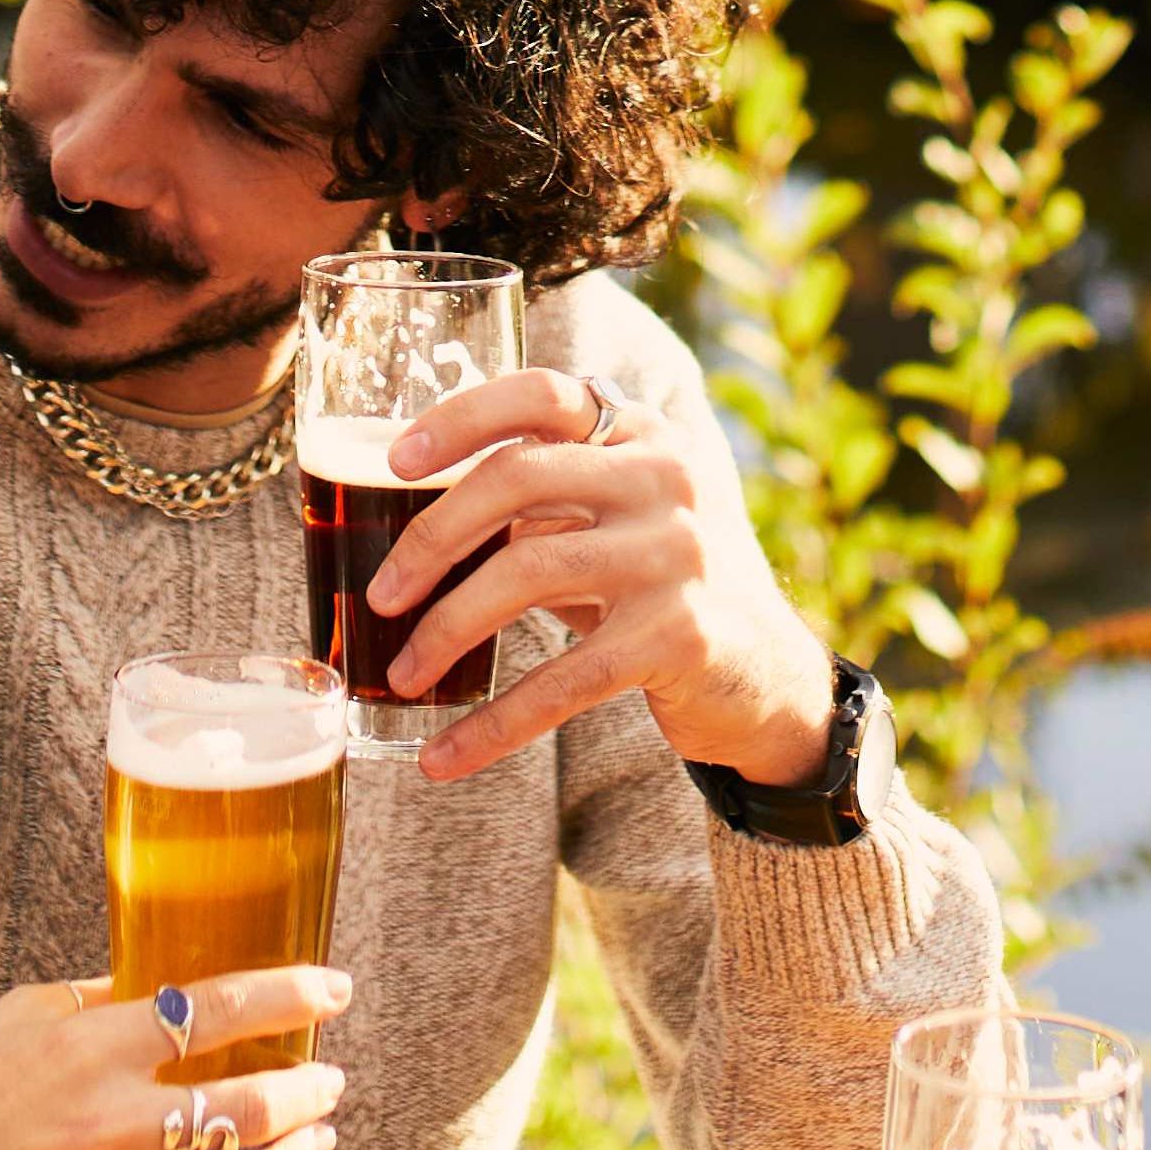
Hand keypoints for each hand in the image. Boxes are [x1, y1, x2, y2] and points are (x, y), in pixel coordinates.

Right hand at [0, 971, 348, 1149]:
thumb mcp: (24, 1014)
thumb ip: (106, 998)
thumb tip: (182, 984)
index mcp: (92, 1048)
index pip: (221, 1009)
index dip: (294, 995)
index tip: (334, 990)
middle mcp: (114, 1122)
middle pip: (254, 1104)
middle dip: (314, 1088)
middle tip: (330, 1079)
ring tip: (315, 1140)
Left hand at [371, 364, 835, 790]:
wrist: (768, 676)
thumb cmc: (662, 587)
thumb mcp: (617, 518)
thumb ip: (545, 495)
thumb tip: (415, 521)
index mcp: (642, 432)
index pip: (542, 392)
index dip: (460, 418)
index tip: (394, 460)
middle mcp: (667, 476)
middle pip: (517, 478)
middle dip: (431, 540)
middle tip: (382, 595)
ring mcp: (678, 552)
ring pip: (526, 570)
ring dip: (445, 630)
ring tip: (402, 675)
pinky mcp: (680, 633)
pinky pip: (562, 678)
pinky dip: (492, 724)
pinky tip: (444, 757)